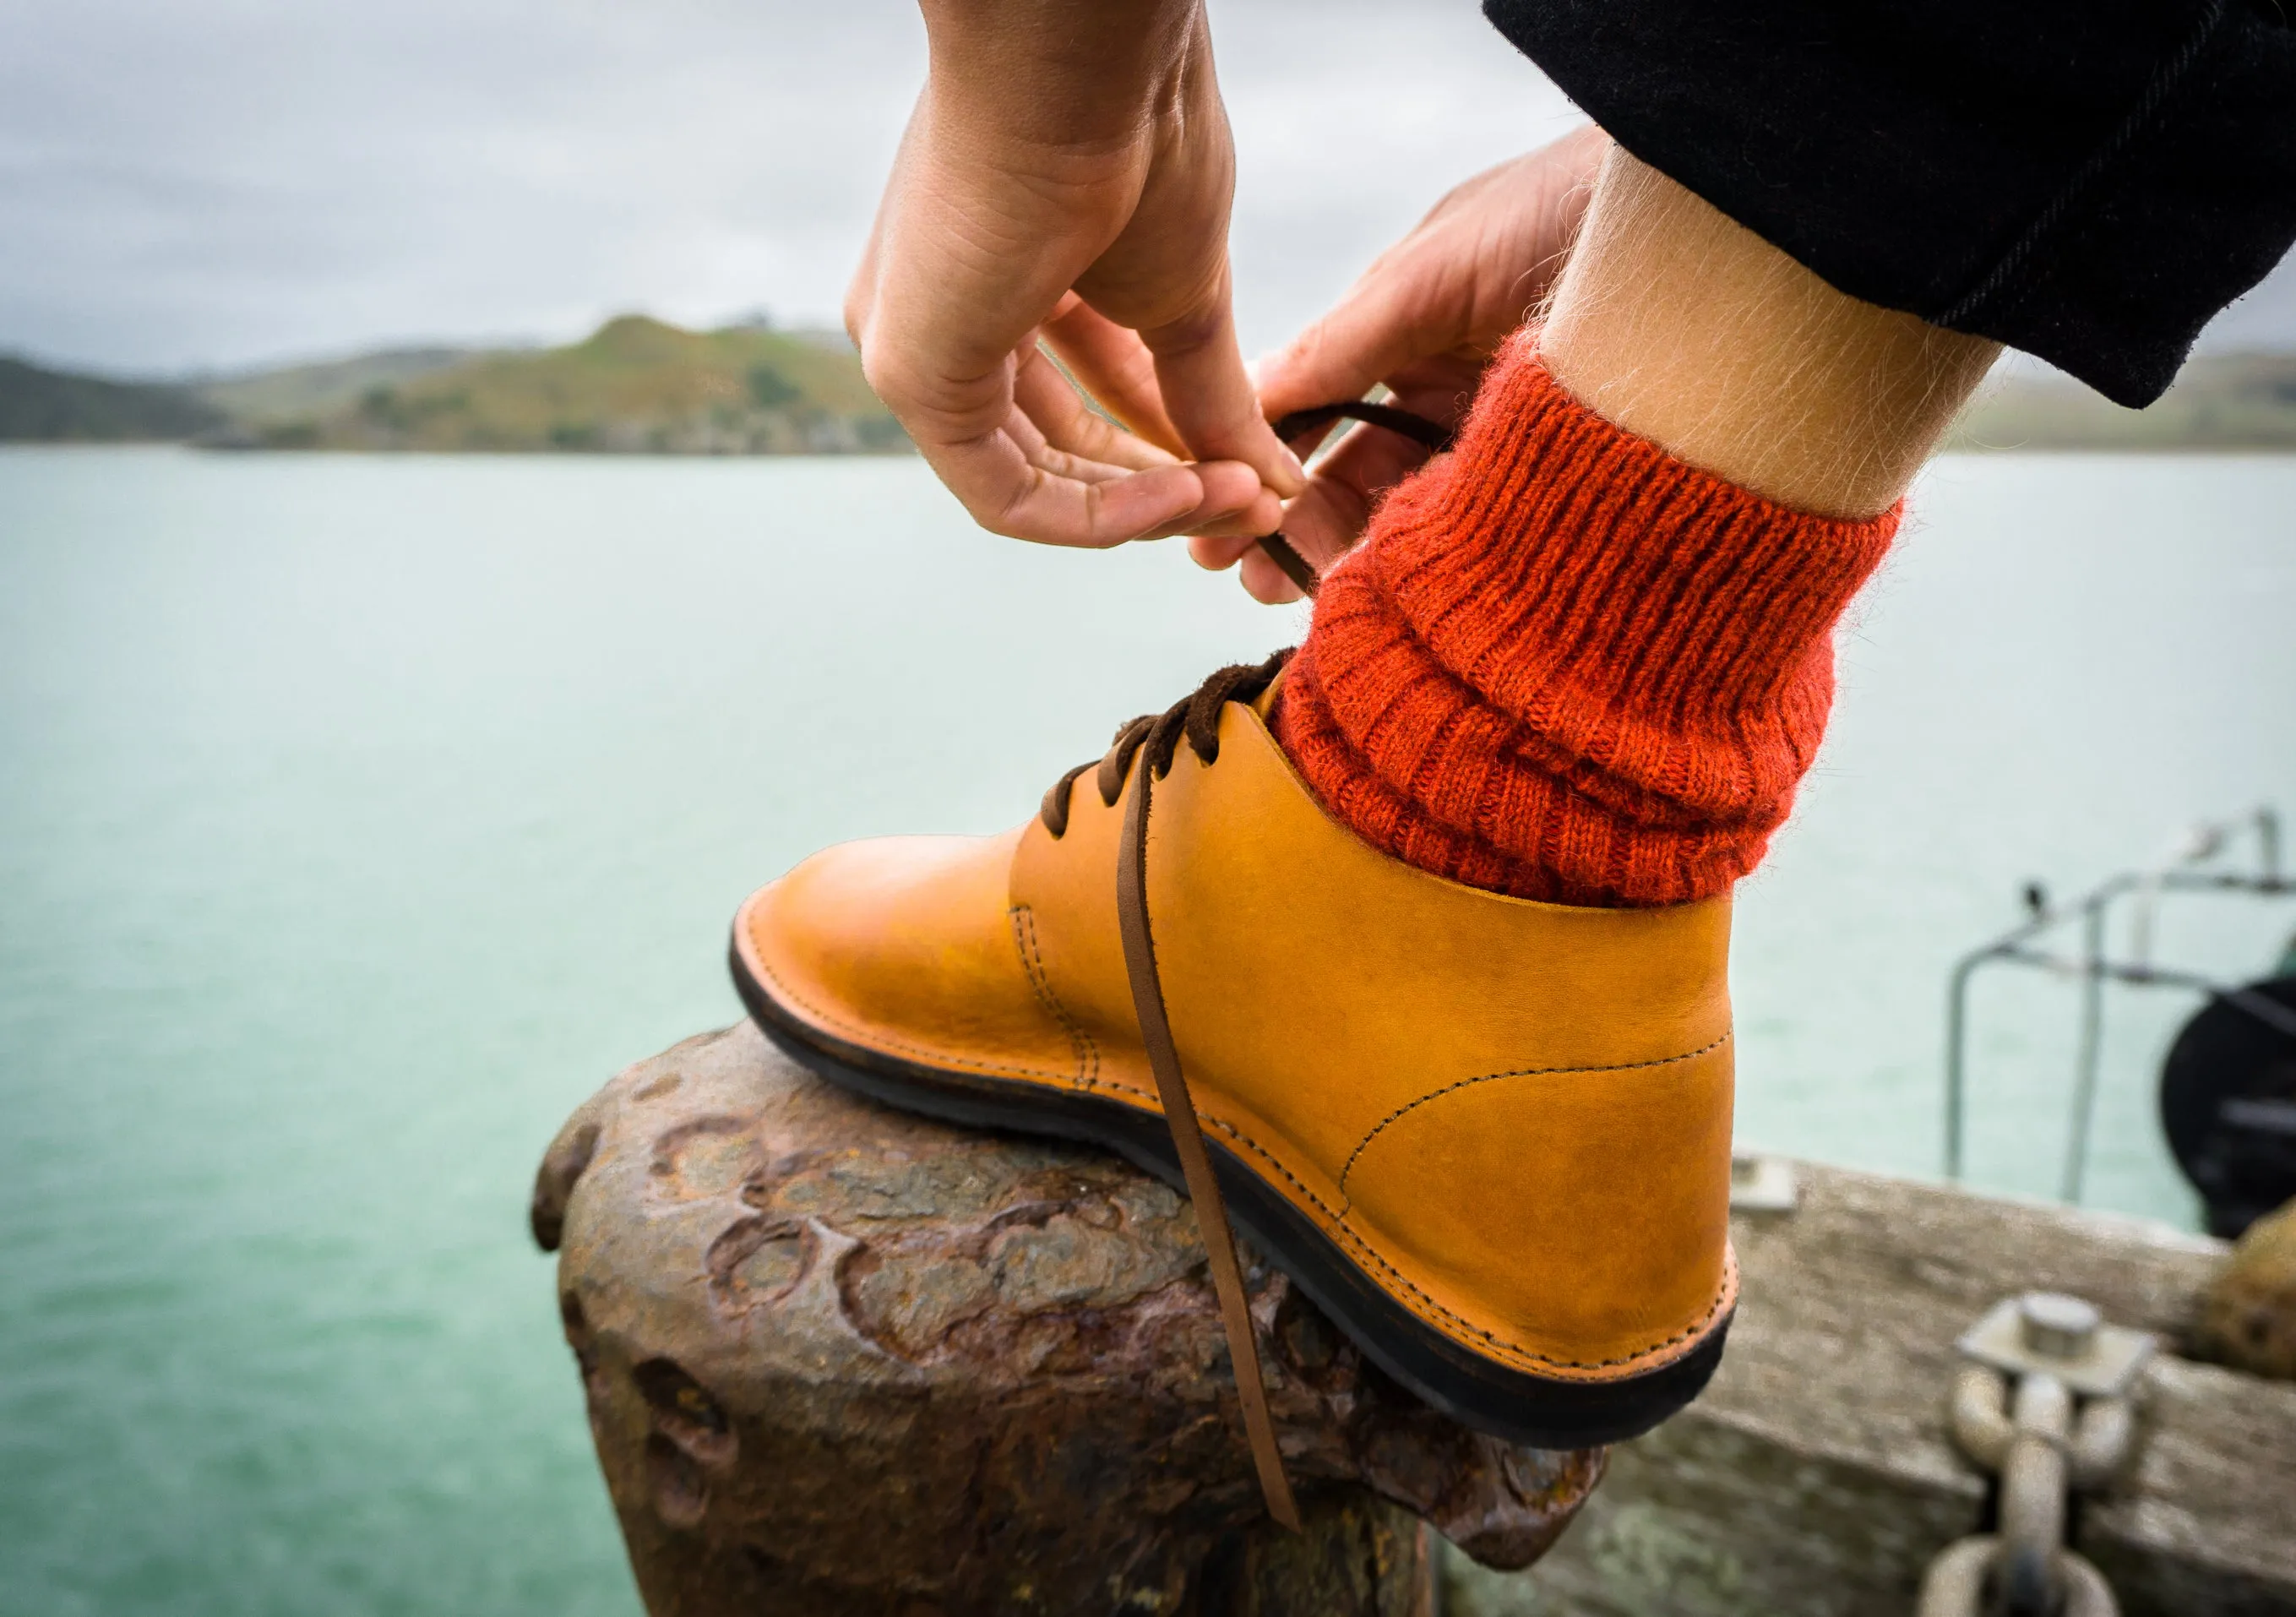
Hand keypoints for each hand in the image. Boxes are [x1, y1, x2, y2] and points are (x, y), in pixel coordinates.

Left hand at [846, 0, 1302, 548]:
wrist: (1086, 68)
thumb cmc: (1135, 138)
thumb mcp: (1186, 291)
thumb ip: (1210, 392)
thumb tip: (1268, 479)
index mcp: (1000, 268)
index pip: (1083, 391)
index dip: (1173, 444)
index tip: (1256, 470)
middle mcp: (942, 307)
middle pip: (1055, 443)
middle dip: (1164, 483)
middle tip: (1255, 499)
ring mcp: (916, 342)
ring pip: (1029, 479)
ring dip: (1144, 506)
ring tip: (1236, 497)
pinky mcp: (911, 376)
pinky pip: (1002, 493)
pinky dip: (1098, 515)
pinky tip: (1182, 497)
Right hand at [1192, 126, 1609, 601]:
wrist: (1700, 229)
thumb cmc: (1559, 211)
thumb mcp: (1432, 271)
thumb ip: (1342, 339)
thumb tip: (1252, 395)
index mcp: (1405, 328)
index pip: (1313, 412)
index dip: (1263, 468)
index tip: (1219, 529)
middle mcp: (1446, 385)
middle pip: (1352, 473)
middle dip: (1296, 527)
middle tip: (1251, 579)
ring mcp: (1500, 435)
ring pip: (1409, 511)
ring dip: (1353, 553)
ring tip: (1304, 596)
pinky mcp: (1554, 474)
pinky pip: (1480, 529)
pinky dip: (1431, 559)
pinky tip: (1390, 586)